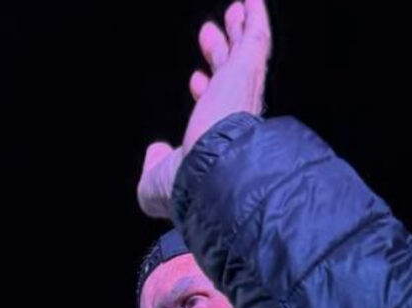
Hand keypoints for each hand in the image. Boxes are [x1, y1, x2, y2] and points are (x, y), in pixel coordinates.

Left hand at [137, 0, 271, 218]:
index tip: (195, 80)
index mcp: (217, 141)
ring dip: (238, 29)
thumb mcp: (155, 182)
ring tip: (234, 9)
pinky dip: (255, 13)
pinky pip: (256, 34)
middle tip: (209, 34)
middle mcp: (235, 116)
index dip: (204, 91)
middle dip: (220, 53)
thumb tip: (156, 153)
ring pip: (245, 52)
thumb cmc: (185, 186)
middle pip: (229, 75)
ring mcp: (242, 90)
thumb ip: (155, 165)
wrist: (209, 174)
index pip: (213, 109)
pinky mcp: (247, 69)